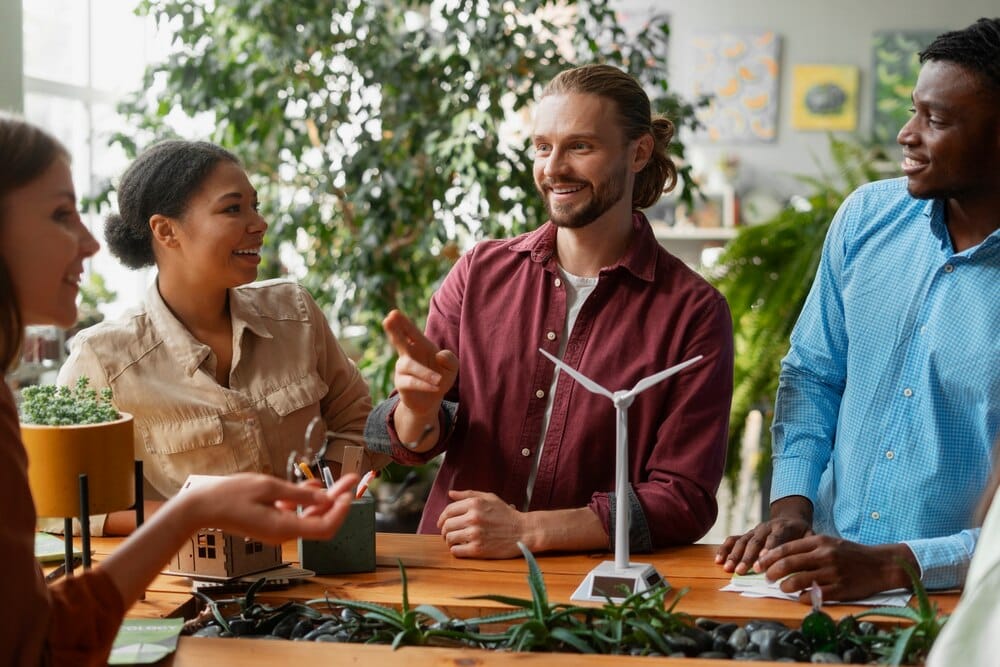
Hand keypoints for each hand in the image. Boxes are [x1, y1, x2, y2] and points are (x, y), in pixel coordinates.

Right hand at [185, 472, 359, 543]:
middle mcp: (284, 534)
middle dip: (338, 501)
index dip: (341, 511)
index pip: (325, 527)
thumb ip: (299, 495)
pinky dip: (305, 502)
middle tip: (352, 480)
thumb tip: (326, 499)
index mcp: (284, 528)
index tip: (348, 492)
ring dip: (324, 500)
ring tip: (338, 480)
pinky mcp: (270, 524)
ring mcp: (277, 530)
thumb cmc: (231, 495)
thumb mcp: (269, 488)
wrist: (202, 507)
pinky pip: (295, 515)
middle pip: (321, 521)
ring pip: (310, 518)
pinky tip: (312, 486)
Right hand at [383, 310, 457, 445]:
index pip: (411, 332)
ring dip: (425, 373)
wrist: (431, 400)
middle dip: (394, 331)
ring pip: (410, 366)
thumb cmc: (440, 377)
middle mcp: (408, 354)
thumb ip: (450, 359)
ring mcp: (402, 369)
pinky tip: (436, 387)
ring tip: (439, 380)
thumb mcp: (451, 368)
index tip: (393, 313)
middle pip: (399, 341)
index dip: (403, 323)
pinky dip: (424, 384)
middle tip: (387, 319)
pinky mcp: (401, 384)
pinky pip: (411, 382)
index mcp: (420, 346)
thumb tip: (439, 355)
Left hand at [436, 489, 526, 558]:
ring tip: (454, 541)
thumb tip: (450, 493)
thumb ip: (469, 494)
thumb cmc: (507, 515)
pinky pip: (456, 551)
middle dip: (444, 530)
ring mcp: (475, 534)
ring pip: (449, 538)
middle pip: (446, 525)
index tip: (442, 523)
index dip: (442, 518)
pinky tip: (461, 548)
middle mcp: (473, 517)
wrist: (524, 531)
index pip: (448, 511)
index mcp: (474, 504)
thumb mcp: (490, 498)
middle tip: (447, 534)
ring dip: (449, 541)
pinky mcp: (478, 549)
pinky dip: (455, 550)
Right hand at [716, 496, 812, 573]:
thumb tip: (809, 561)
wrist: (790, 517)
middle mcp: (766, 527)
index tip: (761, 564)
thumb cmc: (801, 532)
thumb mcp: (811, 536)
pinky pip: (733, 539)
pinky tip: (718, 560)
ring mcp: (754, 530)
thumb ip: (809, 546)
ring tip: (728, 569)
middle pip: (755, 541)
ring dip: (734, 555)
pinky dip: (724, 549)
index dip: (767, 550)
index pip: (775, 539)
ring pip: (742, 541)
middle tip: (741, 571)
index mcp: (783, 527)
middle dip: (747, 557)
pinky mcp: (746, 534)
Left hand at [757, 535, 917, 602]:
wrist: (881, 564)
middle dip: (771, 572)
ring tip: (782, 588)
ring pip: (799, 581)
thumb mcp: (829, 542)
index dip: (769, 557)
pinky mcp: (841, 589)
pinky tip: (799, 597)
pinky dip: (802, 597)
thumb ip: (807, 548)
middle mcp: (824, 555)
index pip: (786, 549)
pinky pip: (814, 595)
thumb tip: (780, 557)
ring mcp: (832, 573)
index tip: (759, 564)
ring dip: (785, 586)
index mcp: (819, 541)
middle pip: (789, 564)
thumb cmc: (851, 553)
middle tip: (765, 578)